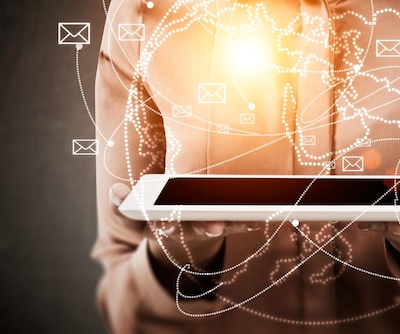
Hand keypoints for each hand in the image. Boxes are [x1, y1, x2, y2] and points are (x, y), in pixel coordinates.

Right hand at [108, 183, 261, 270]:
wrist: (176, 234)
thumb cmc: (155, 216)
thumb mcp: (136, 214)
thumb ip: (123, 203)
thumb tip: (116, 190)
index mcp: (157, 225)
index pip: (156, 225)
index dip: (161, 224)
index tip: (165, 222)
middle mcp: (181, 230)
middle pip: (192, 229)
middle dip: (202, 228)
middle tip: (213, 227)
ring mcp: (199, 229)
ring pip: (215, 227)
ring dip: (229, 225)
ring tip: (245, 220)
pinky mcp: (218, 226)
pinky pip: (233, 225)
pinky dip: (246, 223)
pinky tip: (258, 220)